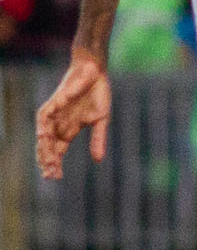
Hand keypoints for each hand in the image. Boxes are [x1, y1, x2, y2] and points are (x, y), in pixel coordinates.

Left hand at [35, 54, 110, 177]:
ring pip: (44, 135)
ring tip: (48, 162)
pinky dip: (43, 127)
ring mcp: (55, 114)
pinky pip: (44, 116)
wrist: (94, 72)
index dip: (56, 163)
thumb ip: (98, 139)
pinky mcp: (54, 102)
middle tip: (49, 176)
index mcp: (70, 129)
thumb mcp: (101, 120)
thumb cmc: (98, 94)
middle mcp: (59, 124)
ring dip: (45, 149)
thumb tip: (98, 160)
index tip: (56, 177)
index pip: (59, 150)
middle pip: (49, 146)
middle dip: (48, 161)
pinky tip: (44, 137)